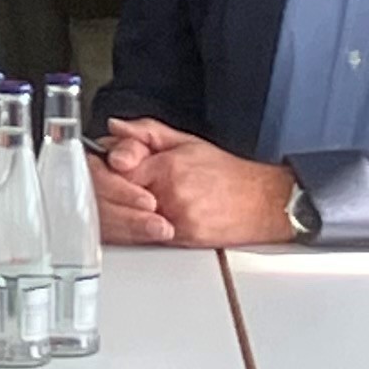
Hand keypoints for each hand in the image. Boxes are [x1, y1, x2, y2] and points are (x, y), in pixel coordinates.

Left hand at [101, 118, 300, 247]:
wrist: (262, 202)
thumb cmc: (227, 173)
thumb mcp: (185, 141)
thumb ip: (146, 132)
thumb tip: (115, 129)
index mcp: (167, 165)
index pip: (117, 167)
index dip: (107, 167)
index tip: (106, 166)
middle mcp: (169, 193)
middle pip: (119, 196)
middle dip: (110, 191)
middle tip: (110, 188)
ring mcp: (175, 218)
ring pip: (129, 219)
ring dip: (123, 212)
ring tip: (127, 204)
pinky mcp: (182, 240)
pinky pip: (147, 236)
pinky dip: (140, 229)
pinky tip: (143, 220)